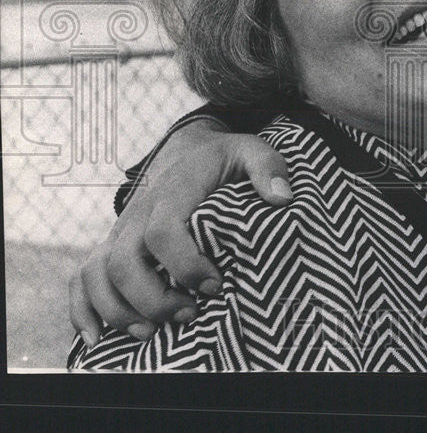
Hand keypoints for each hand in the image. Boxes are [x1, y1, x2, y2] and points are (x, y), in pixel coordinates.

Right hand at [69, 117, 291, 345]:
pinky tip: (98, 338)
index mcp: (174, 191)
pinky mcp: (111, 246)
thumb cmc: (224, 159)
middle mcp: (139, 213)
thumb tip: (282, 198)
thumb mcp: (251, 151)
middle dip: (153, 298)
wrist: (188, 152)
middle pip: (125, 262)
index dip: (185, 264)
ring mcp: (121, 231)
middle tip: (189, 314)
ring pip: (97, 274)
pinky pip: (81, 278)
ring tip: (152, 333)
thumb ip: (268, 167)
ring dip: (118, 310)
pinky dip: (83, 309)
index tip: (215, 285)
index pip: (164, 230)